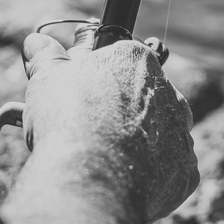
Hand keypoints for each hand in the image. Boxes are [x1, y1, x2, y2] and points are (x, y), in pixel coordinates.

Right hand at [21, 31, 199, 221]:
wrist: (90, 179)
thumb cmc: (68, 120)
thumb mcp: (47, 78)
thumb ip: (47, 57)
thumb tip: (37, 41)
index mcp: (138, 60)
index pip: (123, 60)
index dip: (100, 77)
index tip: (84, 94)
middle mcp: (170, 93)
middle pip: (146, 98)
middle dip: (123, 111)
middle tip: (92, 130)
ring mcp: (182, 134)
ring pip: (161, 136)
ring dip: (140, 144)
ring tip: (105, 161)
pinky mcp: (186, 172)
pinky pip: (170, 172)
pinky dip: (151, 178)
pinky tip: (123, 182)